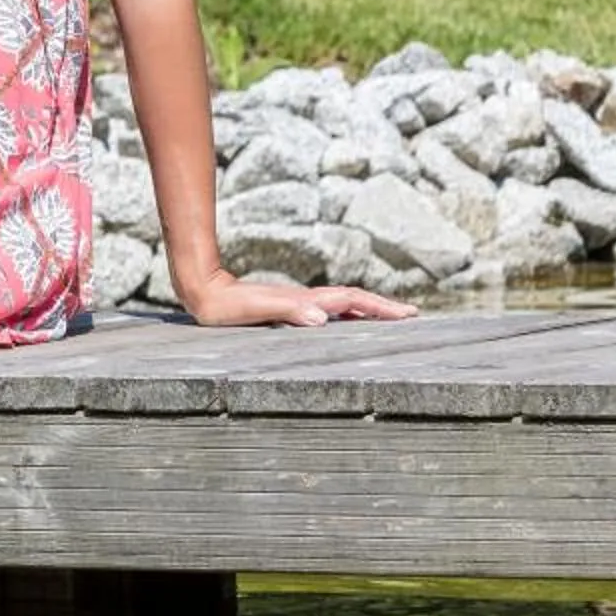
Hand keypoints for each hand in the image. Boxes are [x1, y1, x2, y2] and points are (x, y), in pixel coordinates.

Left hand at [180, 270, 416, 328]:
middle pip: (353, 301)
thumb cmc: (226, 305)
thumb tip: (320, 317)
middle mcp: (306, 300)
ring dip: (368, 312)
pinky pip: (327, 312)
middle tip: (412, 316)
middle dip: (383, 308)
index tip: (408, 314)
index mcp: (304, 300)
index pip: (351, 301)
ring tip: (391, 320)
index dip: (379, 307)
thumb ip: (287, 310)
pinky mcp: (288, 308)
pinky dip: (347, 316)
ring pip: (342, 306)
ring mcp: (298, 303)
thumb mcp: (255, 309)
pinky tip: (349, 325)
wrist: (203, 290)